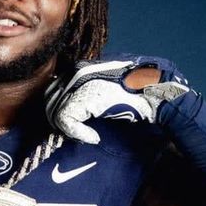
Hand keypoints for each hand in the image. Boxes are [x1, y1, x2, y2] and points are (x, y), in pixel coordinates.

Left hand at [45, 57, 190, 143]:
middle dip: (59, 120)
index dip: (59, 107)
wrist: (156, 93)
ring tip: (87, 135)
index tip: (72, 123)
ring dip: (69, 129)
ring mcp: (77, 82)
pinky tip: (93, 138)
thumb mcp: (107, 88)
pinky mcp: (83, 97)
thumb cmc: (138, 93)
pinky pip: (64, 120)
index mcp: (80, 67)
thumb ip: (89, 91)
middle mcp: (75, 71)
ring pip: (53, 111)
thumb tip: (74, 110)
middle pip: (49, 98)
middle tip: (78, 133)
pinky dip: (78, 134)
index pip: (54, 87)